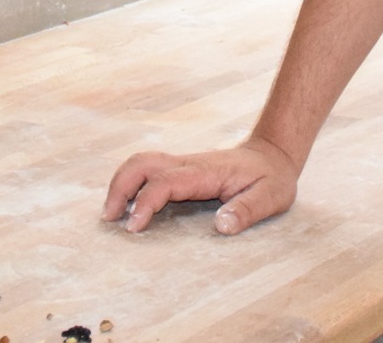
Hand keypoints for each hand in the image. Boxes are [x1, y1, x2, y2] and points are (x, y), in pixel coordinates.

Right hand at [101, 136, 299, 234]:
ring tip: (111, 212)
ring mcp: (183, 164)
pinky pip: (149, 170)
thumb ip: (246, 211)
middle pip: (142, 163)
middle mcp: (188, 164)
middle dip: (120, 187)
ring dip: (122, 183)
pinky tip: (128, 203)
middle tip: (109, 217)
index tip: (133, 227)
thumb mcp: (269, 197)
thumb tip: (221, 226)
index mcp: (205, 172)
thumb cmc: (271, 178)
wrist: (273, 155)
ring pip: (141, 162)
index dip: (145, 203)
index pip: (165, 182)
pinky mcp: (182, 169)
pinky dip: (131, 182)